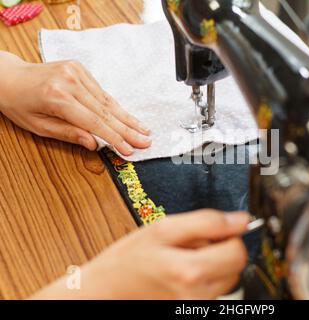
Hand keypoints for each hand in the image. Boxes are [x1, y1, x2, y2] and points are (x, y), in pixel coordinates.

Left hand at [0, 51, 150, 155]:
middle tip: (146, 141)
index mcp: (57, 97)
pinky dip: (116, 106)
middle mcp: (69, 81)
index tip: (129, 149)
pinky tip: (128, 117)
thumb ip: (68, 134)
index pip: (94, 122)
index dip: (114, 137)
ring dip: (127, 118)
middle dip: (128, 129)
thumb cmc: (19, 105)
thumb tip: (94, 144)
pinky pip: (101, 91)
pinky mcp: (79, 67)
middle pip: (105, 111)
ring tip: (144, 130)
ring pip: (107, 100)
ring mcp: (76, 71)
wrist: (9, 76)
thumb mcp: (39, 126)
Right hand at [31, 210, 249, 299]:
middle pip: (236, 267)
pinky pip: (213, 288)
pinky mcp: (194, 309)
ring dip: (212, 263)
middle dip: (220, 250)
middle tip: (191, 244)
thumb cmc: (131, 258)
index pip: (238, 252)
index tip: (211, 232)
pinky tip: (182, 271)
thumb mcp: (164, 229)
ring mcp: (196, 306)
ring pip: (226, 277)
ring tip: (182, 257)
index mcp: (190, 272)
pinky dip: (204, 276)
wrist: (109, 290)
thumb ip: (208, 222)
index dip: (228, 236)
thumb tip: (241, 220)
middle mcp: (198, 296)